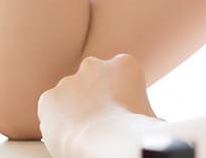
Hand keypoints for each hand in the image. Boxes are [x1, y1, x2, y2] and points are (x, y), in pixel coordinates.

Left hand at [36, 54, 158, 156]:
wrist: (107, 141)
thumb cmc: (135, 131)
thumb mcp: (152, 115)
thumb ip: (144, 111)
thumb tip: (157, 123)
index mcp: (125, 64)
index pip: (121, 76)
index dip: (120, 98)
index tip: (122, 114)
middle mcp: (94, 65)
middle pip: (93, 81)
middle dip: (95, 99)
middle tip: (102, 123)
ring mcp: (69, 81)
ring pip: (71, 97)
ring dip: (76, 110)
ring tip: (86, 133)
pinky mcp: (49, 98)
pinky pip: (52, 111)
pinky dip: (58, 122)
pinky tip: (70, 135)